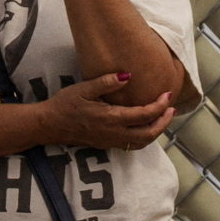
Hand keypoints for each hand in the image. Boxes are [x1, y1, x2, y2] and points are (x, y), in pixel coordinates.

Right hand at [32, 69, 171, 152]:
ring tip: (163, 117)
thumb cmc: (65, 104)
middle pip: (148, 134)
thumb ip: (106, 82)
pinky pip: (131, 145)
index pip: (144, 115)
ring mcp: (110, 142)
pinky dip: (144, 137)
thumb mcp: (84, 88)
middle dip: (163, 122)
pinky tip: (145, 125)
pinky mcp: (106, 145)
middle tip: (171, 109)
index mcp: (110, 118)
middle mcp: (113, 133)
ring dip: (155, 131)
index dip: (160, 106)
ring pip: (141, 143)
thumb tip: (128, 75)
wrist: (48, 125)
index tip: (168, 95)